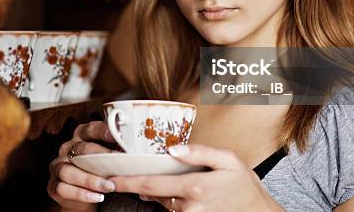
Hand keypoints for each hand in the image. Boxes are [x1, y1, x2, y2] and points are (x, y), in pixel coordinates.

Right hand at [47, 121, 119, 210]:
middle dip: (100, 157)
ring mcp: (58, 166)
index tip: (118, 136)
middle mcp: (67, 148)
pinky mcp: (53, 185)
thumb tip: (136, 147)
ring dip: (90, 180)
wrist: (82, 194)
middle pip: (81, 150)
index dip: (103, 131)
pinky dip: (81, 194)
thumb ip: (114, 149)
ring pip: (69, 171)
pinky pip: (63, 188)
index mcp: (81, 136)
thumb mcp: (105, 157)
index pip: (90, 128)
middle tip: (118, 164)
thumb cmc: (97, 170)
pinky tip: (97, 197)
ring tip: (108, 186)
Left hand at [109, 144, 283, 211]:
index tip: (109, 178)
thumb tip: (172, 148)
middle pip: (152, 195)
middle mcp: (188, 207)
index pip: (152, 185)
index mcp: (194, 188)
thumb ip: (199, 152)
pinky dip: (166, 199)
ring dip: (153, 191)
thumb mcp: (228, 159)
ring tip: (146, 177)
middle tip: (115, 175)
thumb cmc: (244, 183)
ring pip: (162, 202)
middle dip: (133, 185)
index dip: (128, 182)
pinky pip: (172, 209)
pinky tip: (167, 189)